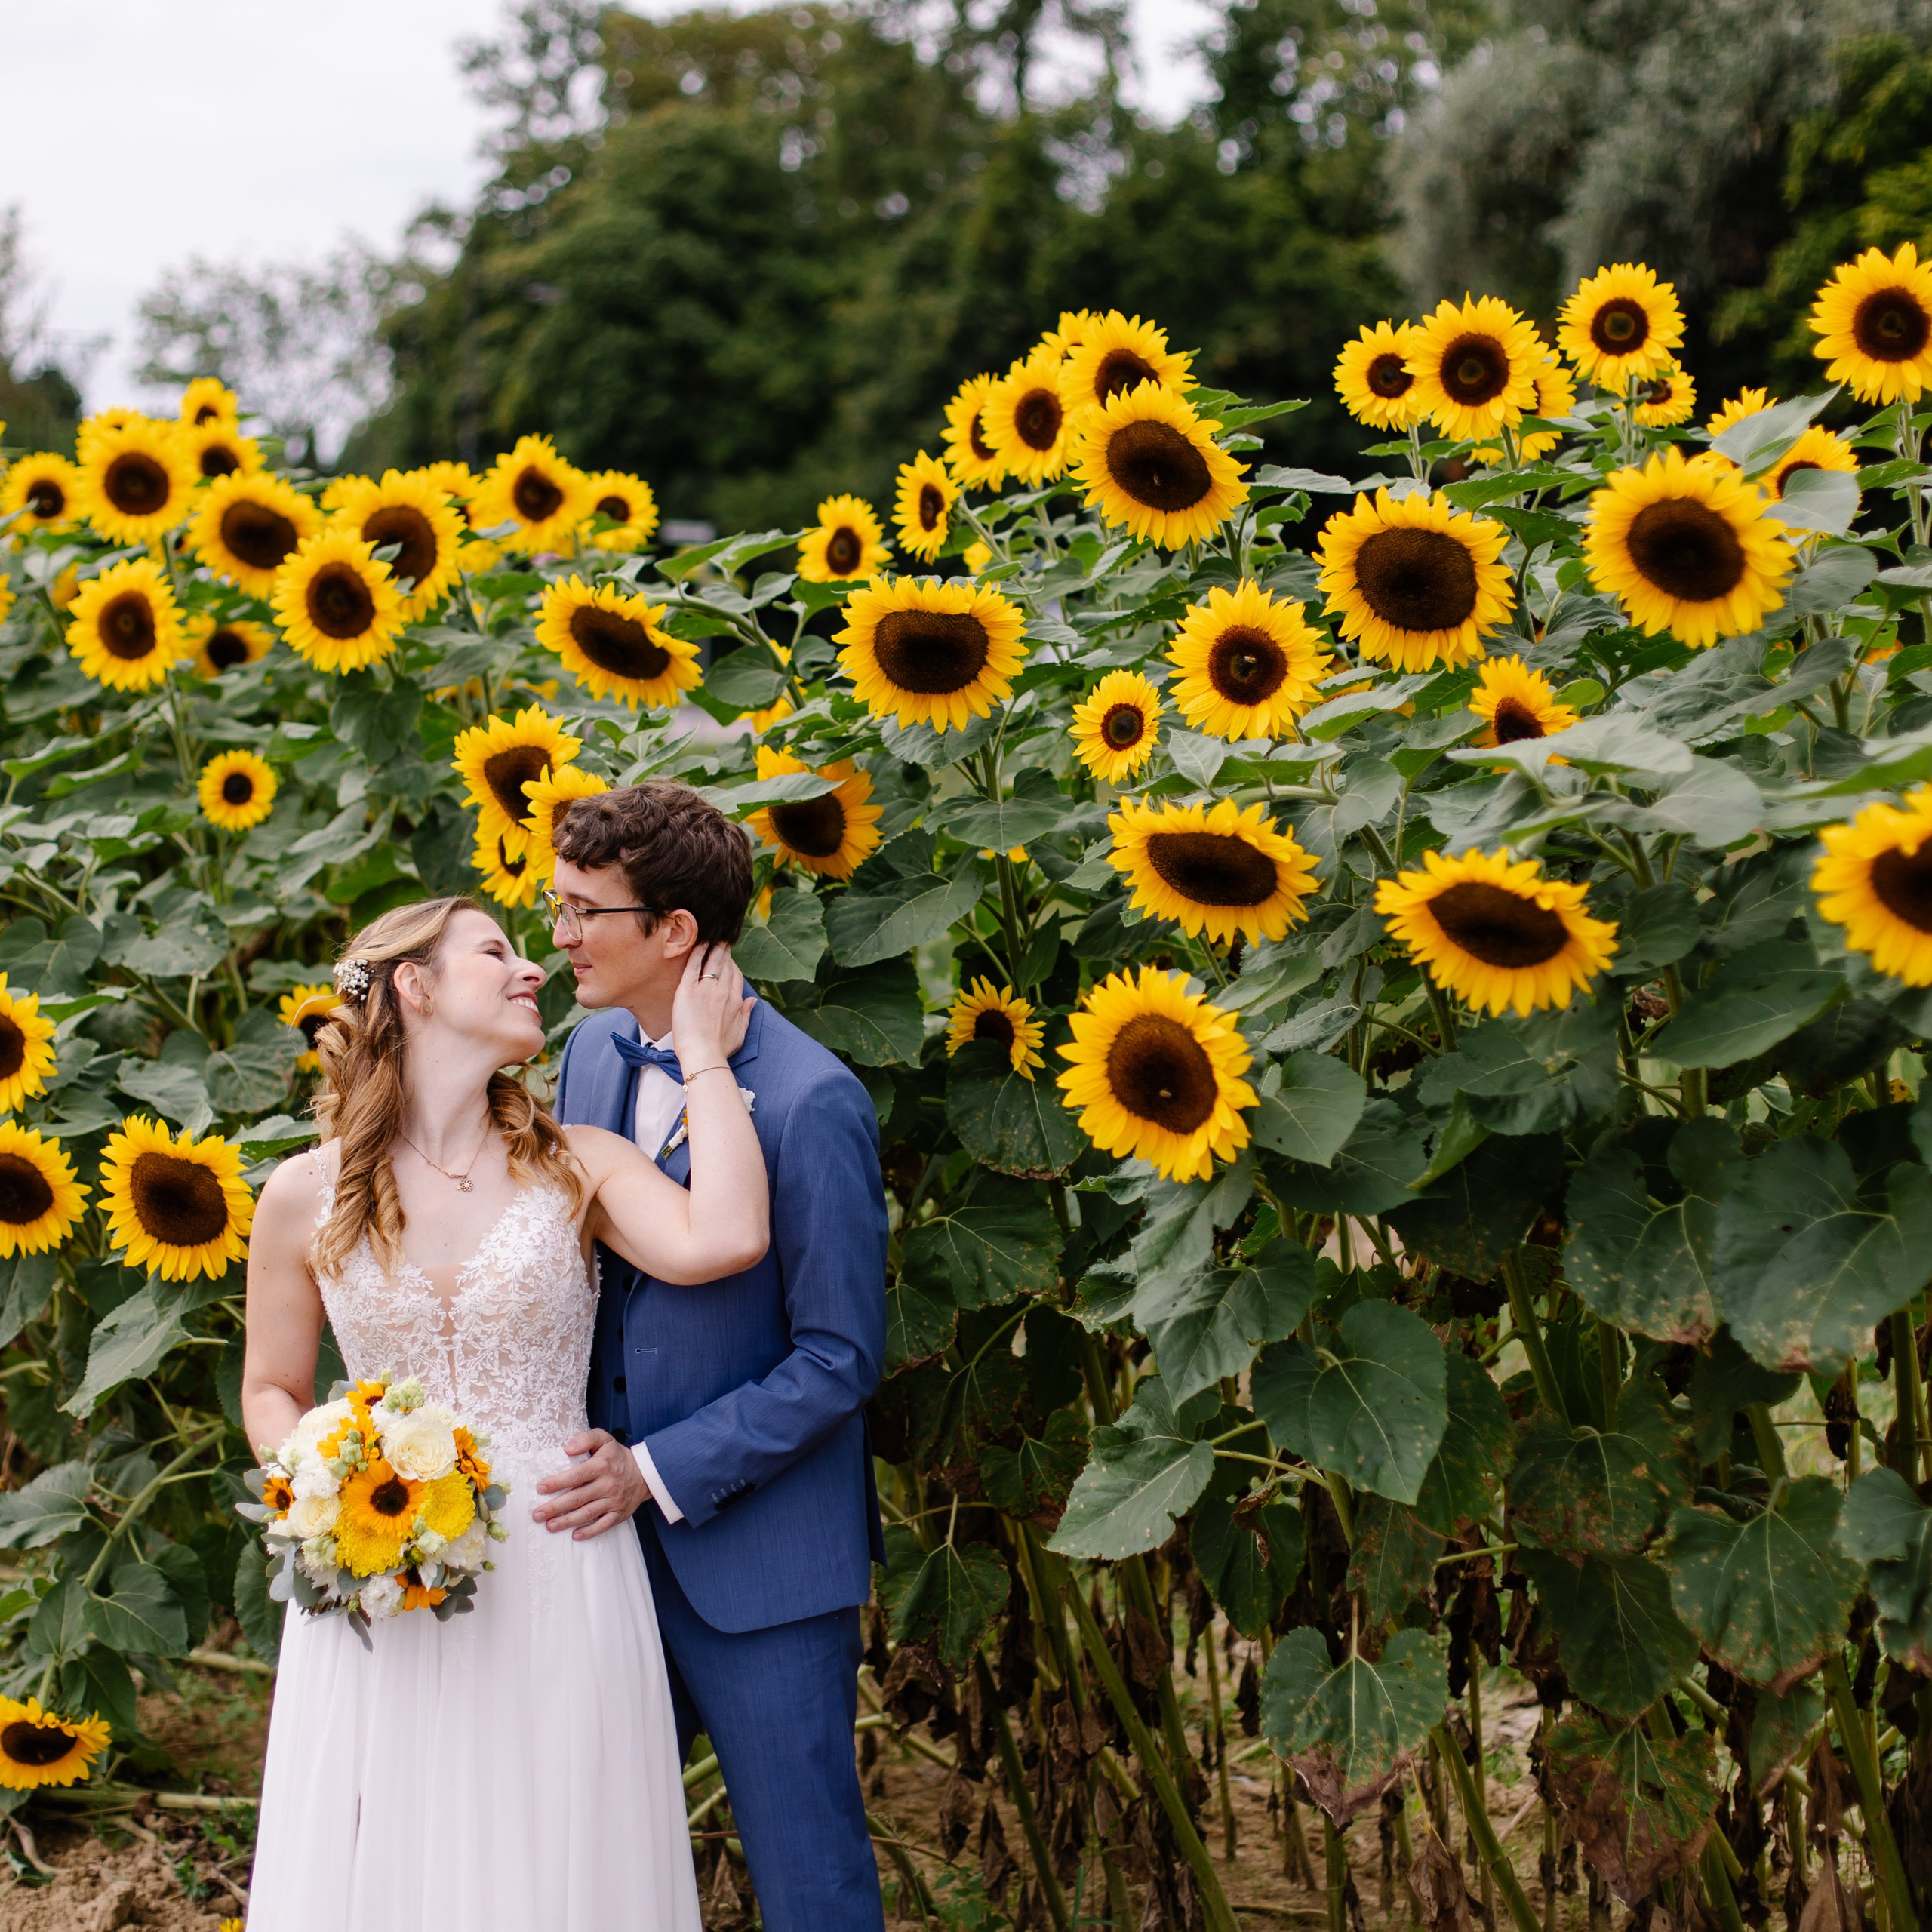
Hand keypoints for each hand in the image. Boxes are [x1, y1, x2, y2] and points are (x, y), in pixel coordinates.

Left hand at [532, 1429, 650, 1538]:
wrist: (645, 1473)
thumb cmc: (617, 1456)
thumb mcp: (604, 1439)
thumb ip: (585, 1438)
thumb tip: (567, 1448)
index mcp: (601, 1466)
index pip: (576, 1476)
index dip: (557, 1482)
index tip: (540, 1488)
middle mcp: (607, 1484)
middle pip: (577, 1498)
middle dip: (555, 1507)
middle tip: (537, 1514)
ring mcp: (614, 1501)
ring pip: (587, 1513)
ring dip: (567, 1521)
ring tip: (549, 1526)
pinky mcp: (619, 1514)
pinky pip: (603, 1525)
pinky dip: (589, 1532)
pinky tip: (575, 1535)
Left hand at [671, 942, 752, 1068]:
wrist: (703, 1054)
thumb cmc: (719, 1049)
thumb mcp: (740, 1033)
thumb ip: (746, 1015)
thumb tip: (752, 1001)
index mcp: (735, 1001)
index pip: (736, 976)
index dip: (733, 965)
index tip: (729, 959)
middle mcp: (723, 992)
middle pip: (726, 965)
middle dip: (725, 951)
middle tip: (722, 941)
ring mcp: (706, 989)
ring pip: (712, 961)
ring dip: (714, 947)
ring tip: (713, 938)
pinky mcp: (688, 990)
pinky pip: (693, 965)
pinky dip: (697, 952)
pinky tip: (699, 944)